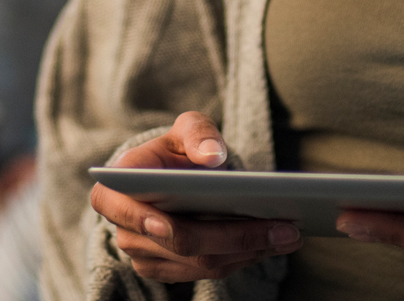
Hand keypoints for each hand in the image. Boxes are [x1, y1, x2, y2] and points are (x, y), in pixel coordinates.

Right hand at [89, 112, 302, 281]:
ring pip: (201, 263)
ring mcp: (145, 256)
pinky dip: (243, 258)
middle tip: (284, 228)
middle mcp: (125, 230)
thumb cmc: (179, 150)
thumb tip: (212, 156)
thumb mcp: (187, 129)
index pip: (123, 210)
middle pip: (181, 242)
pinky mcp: (169, 272)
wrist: (177, 178)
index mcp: (115, 190)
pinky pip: (209, 273)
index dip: (143, 221)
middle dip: (235, 236)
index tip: (170, 225)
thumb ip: (198, 134)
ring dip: (248, 251)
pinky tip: (271, 243)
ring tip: (288, 235)